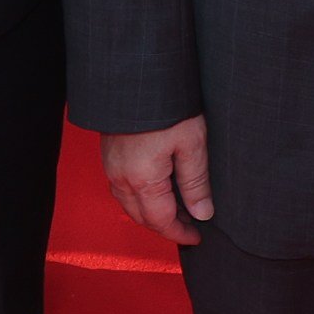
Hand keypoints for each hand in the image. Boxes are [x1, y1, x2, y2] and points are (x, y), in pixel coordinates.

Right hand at [102, 118, 213, 246]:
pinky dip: (140, 197)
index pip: (161, 221)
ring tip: (178, 208)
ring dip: (152, 212)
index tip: (197, 237)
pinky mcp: (109, 154)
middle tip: (191, 225)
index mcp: (142, 181)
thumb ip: (196, 182)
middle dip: (166, 226)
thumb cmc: (168, 106)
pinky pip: (122, 188)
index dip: (180, 233)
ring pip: (130, 204)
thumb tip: (203, 213)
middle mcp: (121, 178)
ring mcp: (112, 166)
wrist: (137, 77)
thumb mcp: (192, 144)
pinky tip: (157, 187)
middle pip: (142, 217)